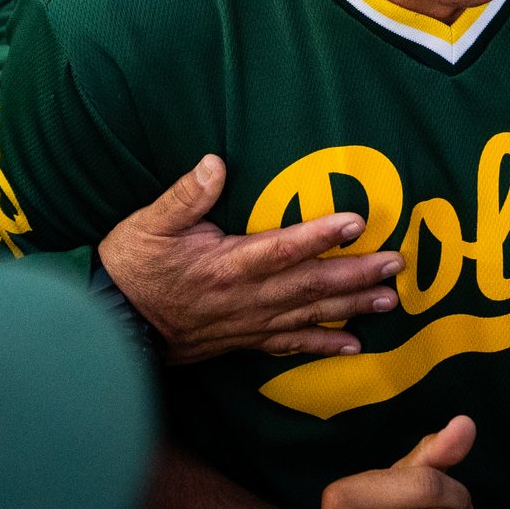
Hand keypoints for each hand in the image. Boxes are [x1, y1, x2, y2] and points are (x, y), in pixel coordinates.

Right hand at [98, 154, 402, 363]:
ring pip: (309, 315)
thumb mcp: (150, 223)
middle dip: (356, 274)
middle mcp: (245, 297)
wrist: (114, 322)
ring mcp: (248, 322)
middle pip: (310, 285)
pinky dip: (323, 345)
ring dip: (351, 307)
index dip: (320, 235)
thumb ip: (186, 195)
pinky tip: (353, 346)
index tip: (356, 222)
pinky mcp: (244, 339)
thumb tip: (215, 162)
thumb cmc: (133, 267)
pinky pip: (290, 345)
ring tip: (390, 300)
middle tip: (395, 265)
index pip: (282, 247)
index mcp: (226, 265)